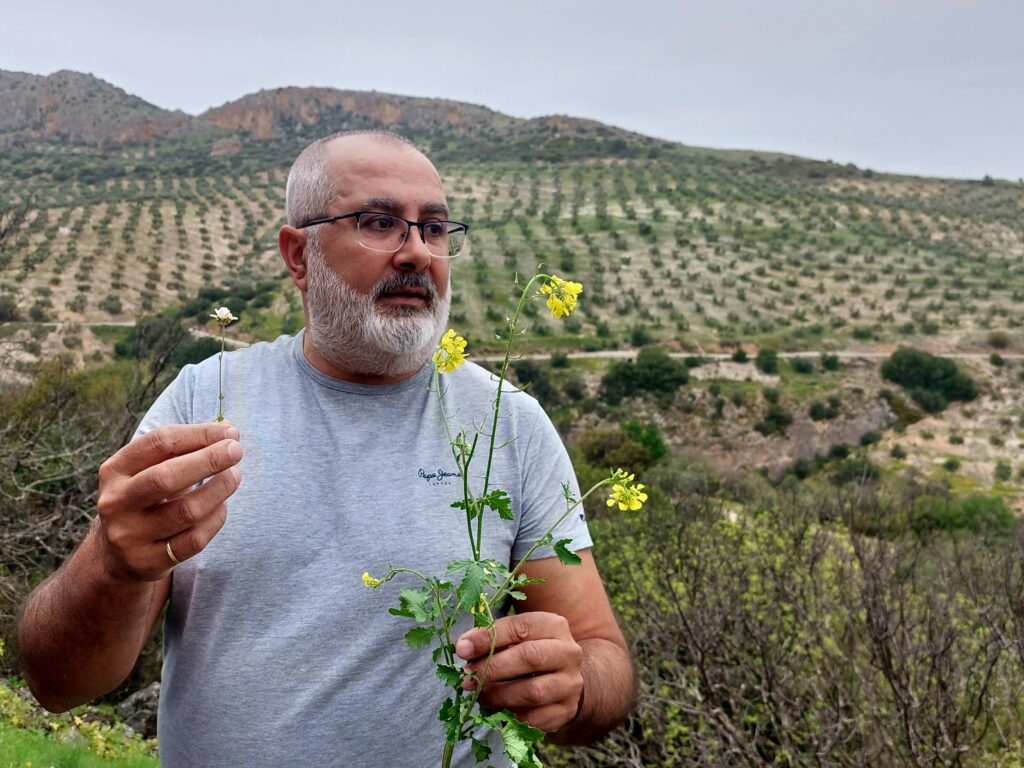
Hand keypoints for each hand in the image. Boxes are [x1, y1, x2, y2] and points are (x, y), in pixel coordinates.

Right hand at [95, 422, 242, 580]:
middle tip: (237, 450)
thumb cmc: (147, 498)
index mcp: (114, 470)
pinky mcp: (148, 562)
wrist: (118, 554)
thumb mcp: (149, 470)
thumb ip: (183, 450)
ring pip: (186, 511)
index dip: (199, 434)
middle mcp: (116, 503)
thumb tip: (229, 431)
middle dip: (208, 460)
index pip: (160, 443)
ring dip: (219, 489)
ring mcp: (129, 536)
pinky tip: (222, 506)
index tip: (230, 432)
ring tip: (235, 476)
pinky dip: (216, 519)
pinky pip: (195, 539)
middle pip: (167, 477)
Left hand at [456, 611, 583, 732]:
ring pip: (533, 692)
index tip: (463, 649)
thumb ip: (491, 639)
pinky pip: (535, 718)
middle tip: (468, 677)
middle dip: (492, 668)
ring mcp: (570, 683)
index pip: (520, 627)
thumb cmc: (530, 651)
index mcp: (554, 626)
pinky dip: (511, 715)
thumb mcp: (515, 637)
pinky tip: (498, 709)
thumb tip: (464, 648)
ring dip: (499, 695)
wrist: (562, 678)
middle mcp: (568, 652)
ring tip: (479, 695)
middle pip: (530, 657)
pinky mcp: (567, 710)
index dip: (488, 638)